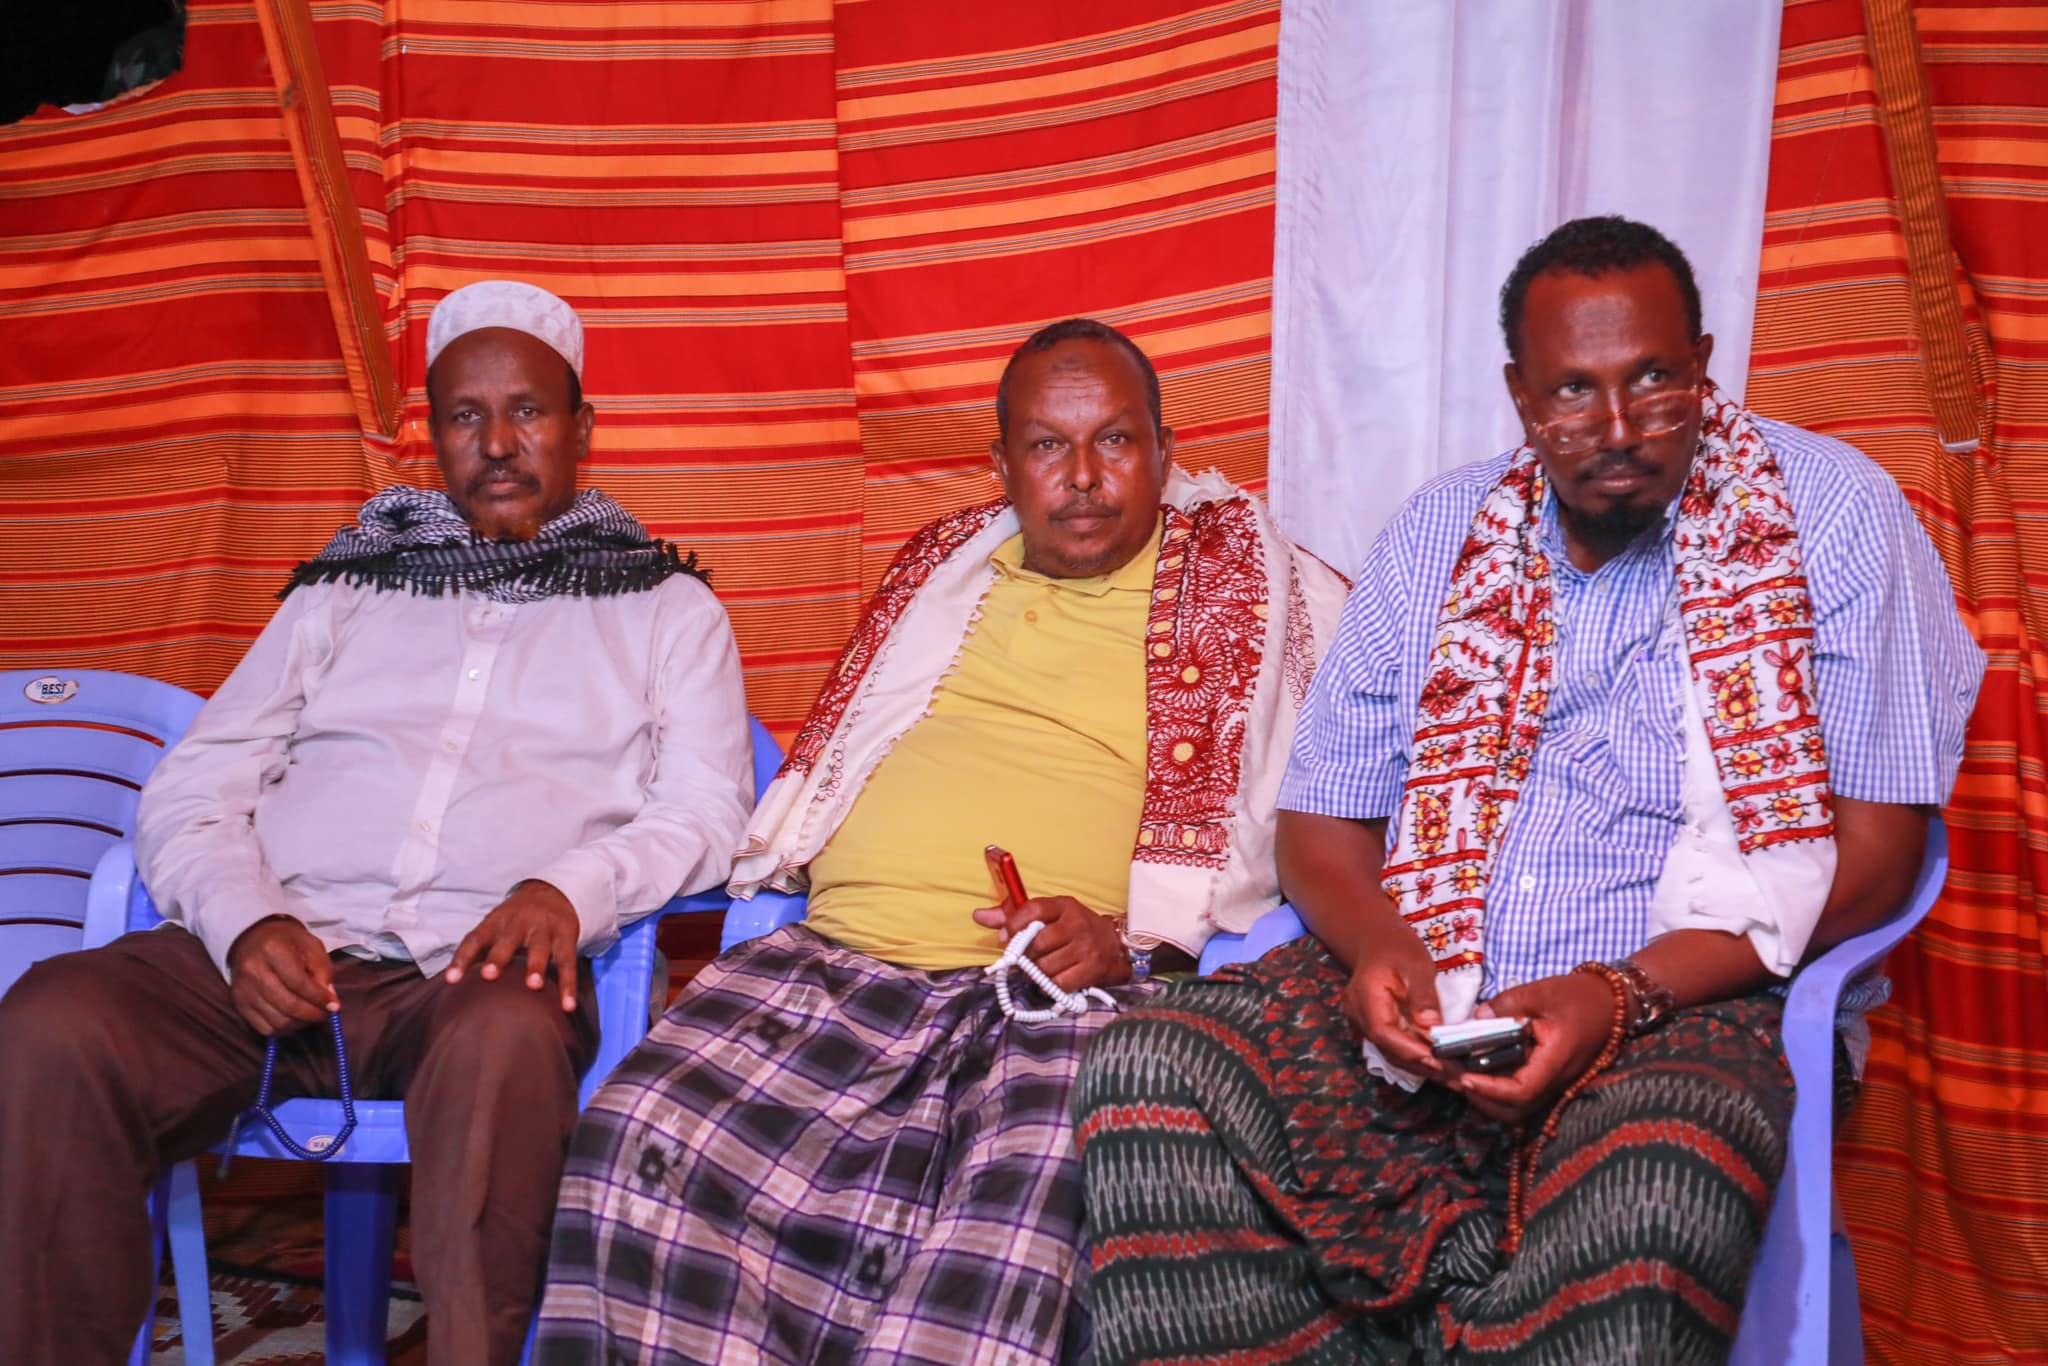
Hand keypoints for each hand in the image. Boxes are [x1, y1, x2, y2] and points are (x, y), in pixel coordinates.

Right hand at [227, 916, 338, 1036]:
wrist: (253, 939)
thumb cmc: (287, 942)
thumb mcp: (312, 946)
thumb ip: (323, 971)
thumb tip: (329, 1000)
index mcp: (272, 950)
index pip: (299, 983)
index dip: (319, 998)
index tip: (334, 1006)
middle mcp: (253, 971)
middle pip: (288, 1005)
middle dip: (312, 1014)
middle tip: (325, 1014)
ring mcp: (243, 989)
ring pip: (277, 1020)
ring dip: (300, 1023)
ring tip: (311, 1015)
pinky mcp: (238, 1003)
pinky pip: (264, 1028)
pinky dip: (283, 1029)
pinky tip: (294, 1019)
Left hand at [444, 880, 580, 1011]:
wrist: (552, 892)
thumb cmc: (515, 921)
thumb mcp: (495, 927)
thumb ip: (479, 952)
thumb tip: (451, 985)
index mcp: (496, 922)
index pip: (474, 939)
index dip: (462, 958)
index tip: (451, 980)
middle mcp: (519, 923)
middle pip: (508, 939)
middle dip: (499, 957)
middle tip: (489, 975)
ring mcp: (544, 929)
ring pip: (540, 948)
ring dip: (536, 966)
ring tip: (533, 986)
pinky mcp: (566, 936)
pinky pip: (568, 961)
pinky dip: (568, 984)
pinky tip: (568, 1005)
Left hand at [971, 895, 1130, 991]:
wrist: (1114, 945)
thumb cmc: (1072, 928)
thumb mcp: (1047, 916)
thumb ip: (1012, 916)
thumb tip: (978, 916)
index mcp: (1063, 905)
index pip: (1033, 909)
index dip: (1015, 924)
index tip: (1007, 936)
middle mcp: (1076, 924)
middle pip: (1038, 943)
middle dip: (1027, 954)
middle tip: (1028, 956)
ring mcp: (1086, 947)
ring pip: (1045, 966)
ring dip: (1037, 972)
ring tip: (1042, 967)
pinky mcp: (1091, 969)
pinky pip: (1058, 983)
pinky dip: (1050, 984)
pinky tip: (1054, 977)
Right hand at [1343, 922, 1446, 1080]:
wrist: (1378, 941)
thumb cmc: (1398, 948)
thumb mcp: (1417, 965)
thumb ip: (1423, 996)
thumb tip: (1431, 1026)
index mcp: (1364, 997)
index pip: (1384, 1032)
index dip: (1411, 1050)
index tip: (1440, 1061)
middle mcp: (1359, 1016)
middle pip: (1388, 1050)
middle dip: (1422, 1066)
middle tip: (1456, 1076)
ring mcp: (1365, 1024)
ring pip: (1392, 1054)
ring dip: (1422, 1067)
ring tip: (1454, 1076)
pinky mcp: (1377, 1028)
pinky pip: (1396, 1048)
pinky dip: (1418, 1058)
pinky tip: (1441, 1064)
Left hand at [1453, 971, 1618, 1125]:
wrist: (1611, 1003)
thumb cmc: (1578, 996)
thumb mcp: (1541, 991)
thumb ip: (1508, 1004)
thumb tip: (1477, 1016)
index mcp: (1556, 1060)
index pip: (1522, 1090)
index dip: (1491, 1089)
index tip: (1465, 1076)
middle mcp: (1555, 1080)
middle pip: (1515, 1110)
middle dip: (1481, 1099)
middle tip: (1453, 1075)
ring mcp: (1553, 1083)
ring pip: (1517, 1106)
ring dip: (1486, 1096)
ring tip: (1458, 1073)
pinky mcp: (1548, 1079)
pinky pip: (1520, 1093)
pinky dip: (1496, 1087)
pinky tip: (1476, 1067)